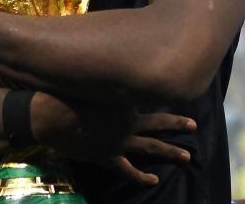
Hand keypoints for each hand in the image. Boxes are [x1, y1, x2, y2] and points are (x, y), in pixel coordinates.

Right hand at [30, 92, 195, 186]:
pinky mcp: (108, 157)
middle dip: (177, 124)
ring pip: (151, 147)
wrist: (50, 117)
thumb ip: (103, 76)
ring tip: (186, 156)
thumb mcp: (89, 79)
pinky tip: (154, 181)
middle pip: (159, 123)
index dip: (162, 95)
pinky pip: (128, 170)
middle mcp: (128, 122)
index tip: (177, 91)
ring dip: (170, 151)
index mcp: (125, 100)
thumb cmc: (66, 93)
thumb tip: (108, 63)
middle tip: (194, 125)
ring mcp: (120, 141)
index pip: (150, 96)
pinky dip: (141, 177)